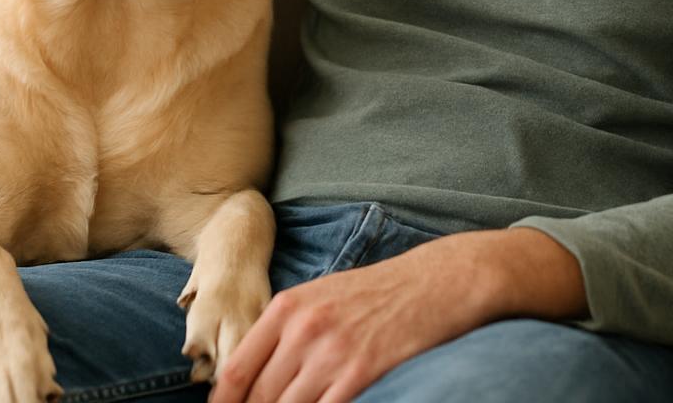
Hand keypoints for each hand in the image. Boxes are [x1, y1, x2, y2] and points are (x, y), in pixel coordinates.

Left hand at [208, 228, 585, 402]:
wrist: (435, 281)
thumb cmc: (377, 291)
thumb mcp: (321, 295)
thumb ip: (286, 328)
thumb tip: (256, 369)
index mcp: (287, 308)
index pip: (237, 370)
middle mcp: (302, 329)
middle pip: (259, 396)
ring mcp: (332, 351)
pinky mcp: (362, 370)